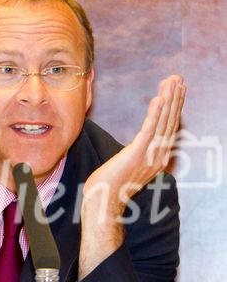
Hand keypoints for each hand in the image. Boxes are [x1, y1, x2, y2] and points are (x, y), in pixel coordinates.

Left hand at [79, 75, 185, 277]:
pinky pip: (148, 131)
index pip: (168, 127)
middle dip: (175, 98)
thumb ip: (136, 154)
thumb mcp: (127, 167)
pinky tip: (158, 99)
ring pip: (163, 123)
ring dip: (169, 100)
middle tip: (178, 78)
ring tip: (173, 82)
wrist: (104, 204)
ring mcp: (149, 156)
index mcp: (156, 158)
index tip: (176, 90)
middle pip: (170, 122)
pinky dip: (155, 114)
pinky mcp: (137, 155)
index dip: (173, 107)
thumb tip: (136, 147)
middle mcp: (158, 156)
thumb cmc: (110, 186)